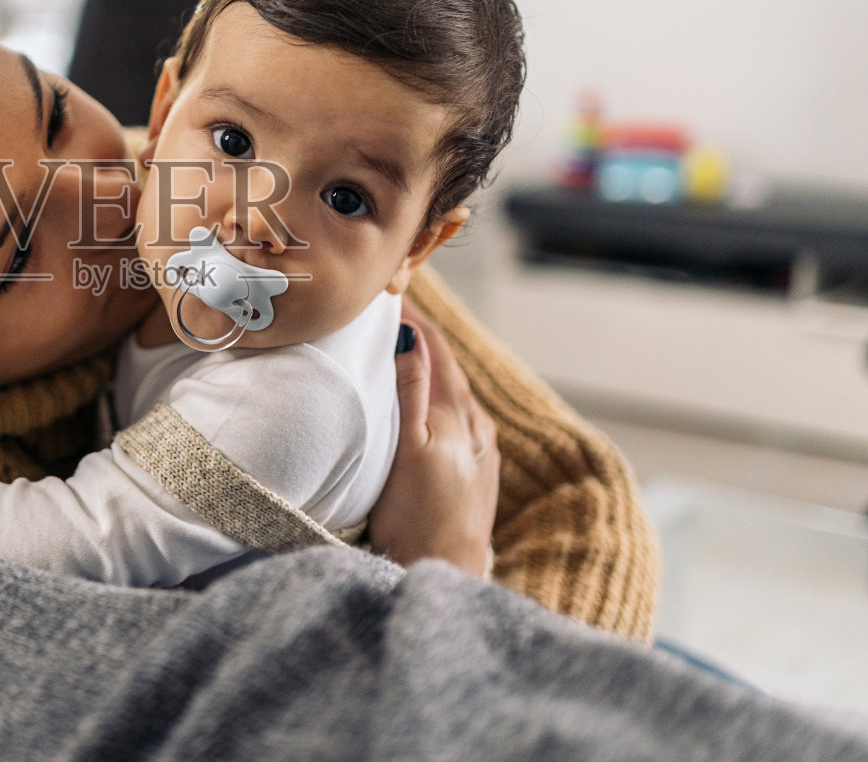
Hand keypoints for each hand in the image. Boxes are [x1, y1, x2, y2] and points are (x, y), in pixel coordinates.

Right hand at [366, 296, 498, 575]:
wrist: (448, 577)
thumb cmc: (419, 519)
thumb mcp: (410, 448)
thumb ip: (411, 390)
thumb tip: (411, 335)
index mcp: (458, 413)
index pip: (436, 348)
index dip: (413, 317)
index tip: (388, 291)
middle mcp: (476, 426)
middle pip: (447, 366)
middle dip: (421, 336)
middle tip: (389, 310)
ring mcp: (479, 450)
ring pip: (452, 392)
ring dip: (428, 365)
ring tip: (402, 347)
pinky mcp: (475, 472)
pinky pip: (455, 416)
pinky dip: (436, 395)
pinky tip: (426, 403)